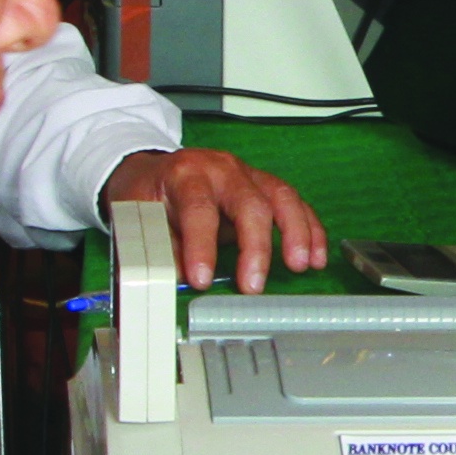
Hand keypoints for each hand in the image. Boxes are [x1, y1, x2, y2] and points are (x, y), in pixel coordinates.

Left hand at [103, 146, 323, 289]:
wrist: (156, 170)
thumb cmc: (149, 193)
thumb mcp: (138, 216)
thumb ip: (159, 247)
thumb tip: (176, 279)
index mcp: (186, 174)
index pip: (199, 210)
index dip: (201, 247)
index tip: (201, 280)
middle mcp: (221, 169)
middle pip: (249, 202)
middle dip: (256, 246)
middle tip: (253, 285)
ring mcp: (248, 175)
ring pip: (282, 197)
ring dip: (296, 233)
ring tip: (301, 266)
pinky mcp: (264, 186)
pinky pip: (295, 204)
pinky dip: (310, 230)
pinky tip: (317, 257)